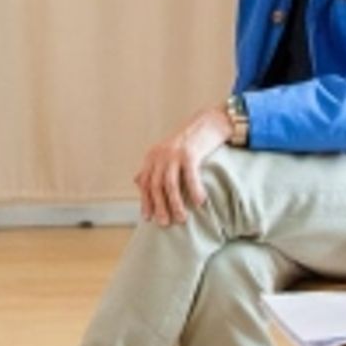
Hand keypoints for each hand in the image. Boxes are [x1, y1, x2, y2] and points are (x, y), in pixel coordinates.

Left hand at [135, 103, 233, 225]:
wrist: (209, 121)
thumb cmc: (190, 142)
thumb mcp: (167, 153)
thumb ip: (153, 167)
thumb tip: (137, 181)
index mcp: (153, 156)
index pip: (145, 183)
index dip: (146, 201)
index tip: (148, 218)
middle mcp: (161, 155)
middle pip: (156, 186)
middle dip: (159, 207)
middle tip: (165, 223)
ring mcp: (175, 153)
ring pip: (170, 185)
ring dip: (175, 204)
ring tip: (182, 218)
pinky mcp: (190, 153)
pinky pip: (190, 176)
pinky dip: (194, 191)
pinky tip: (200, 202)